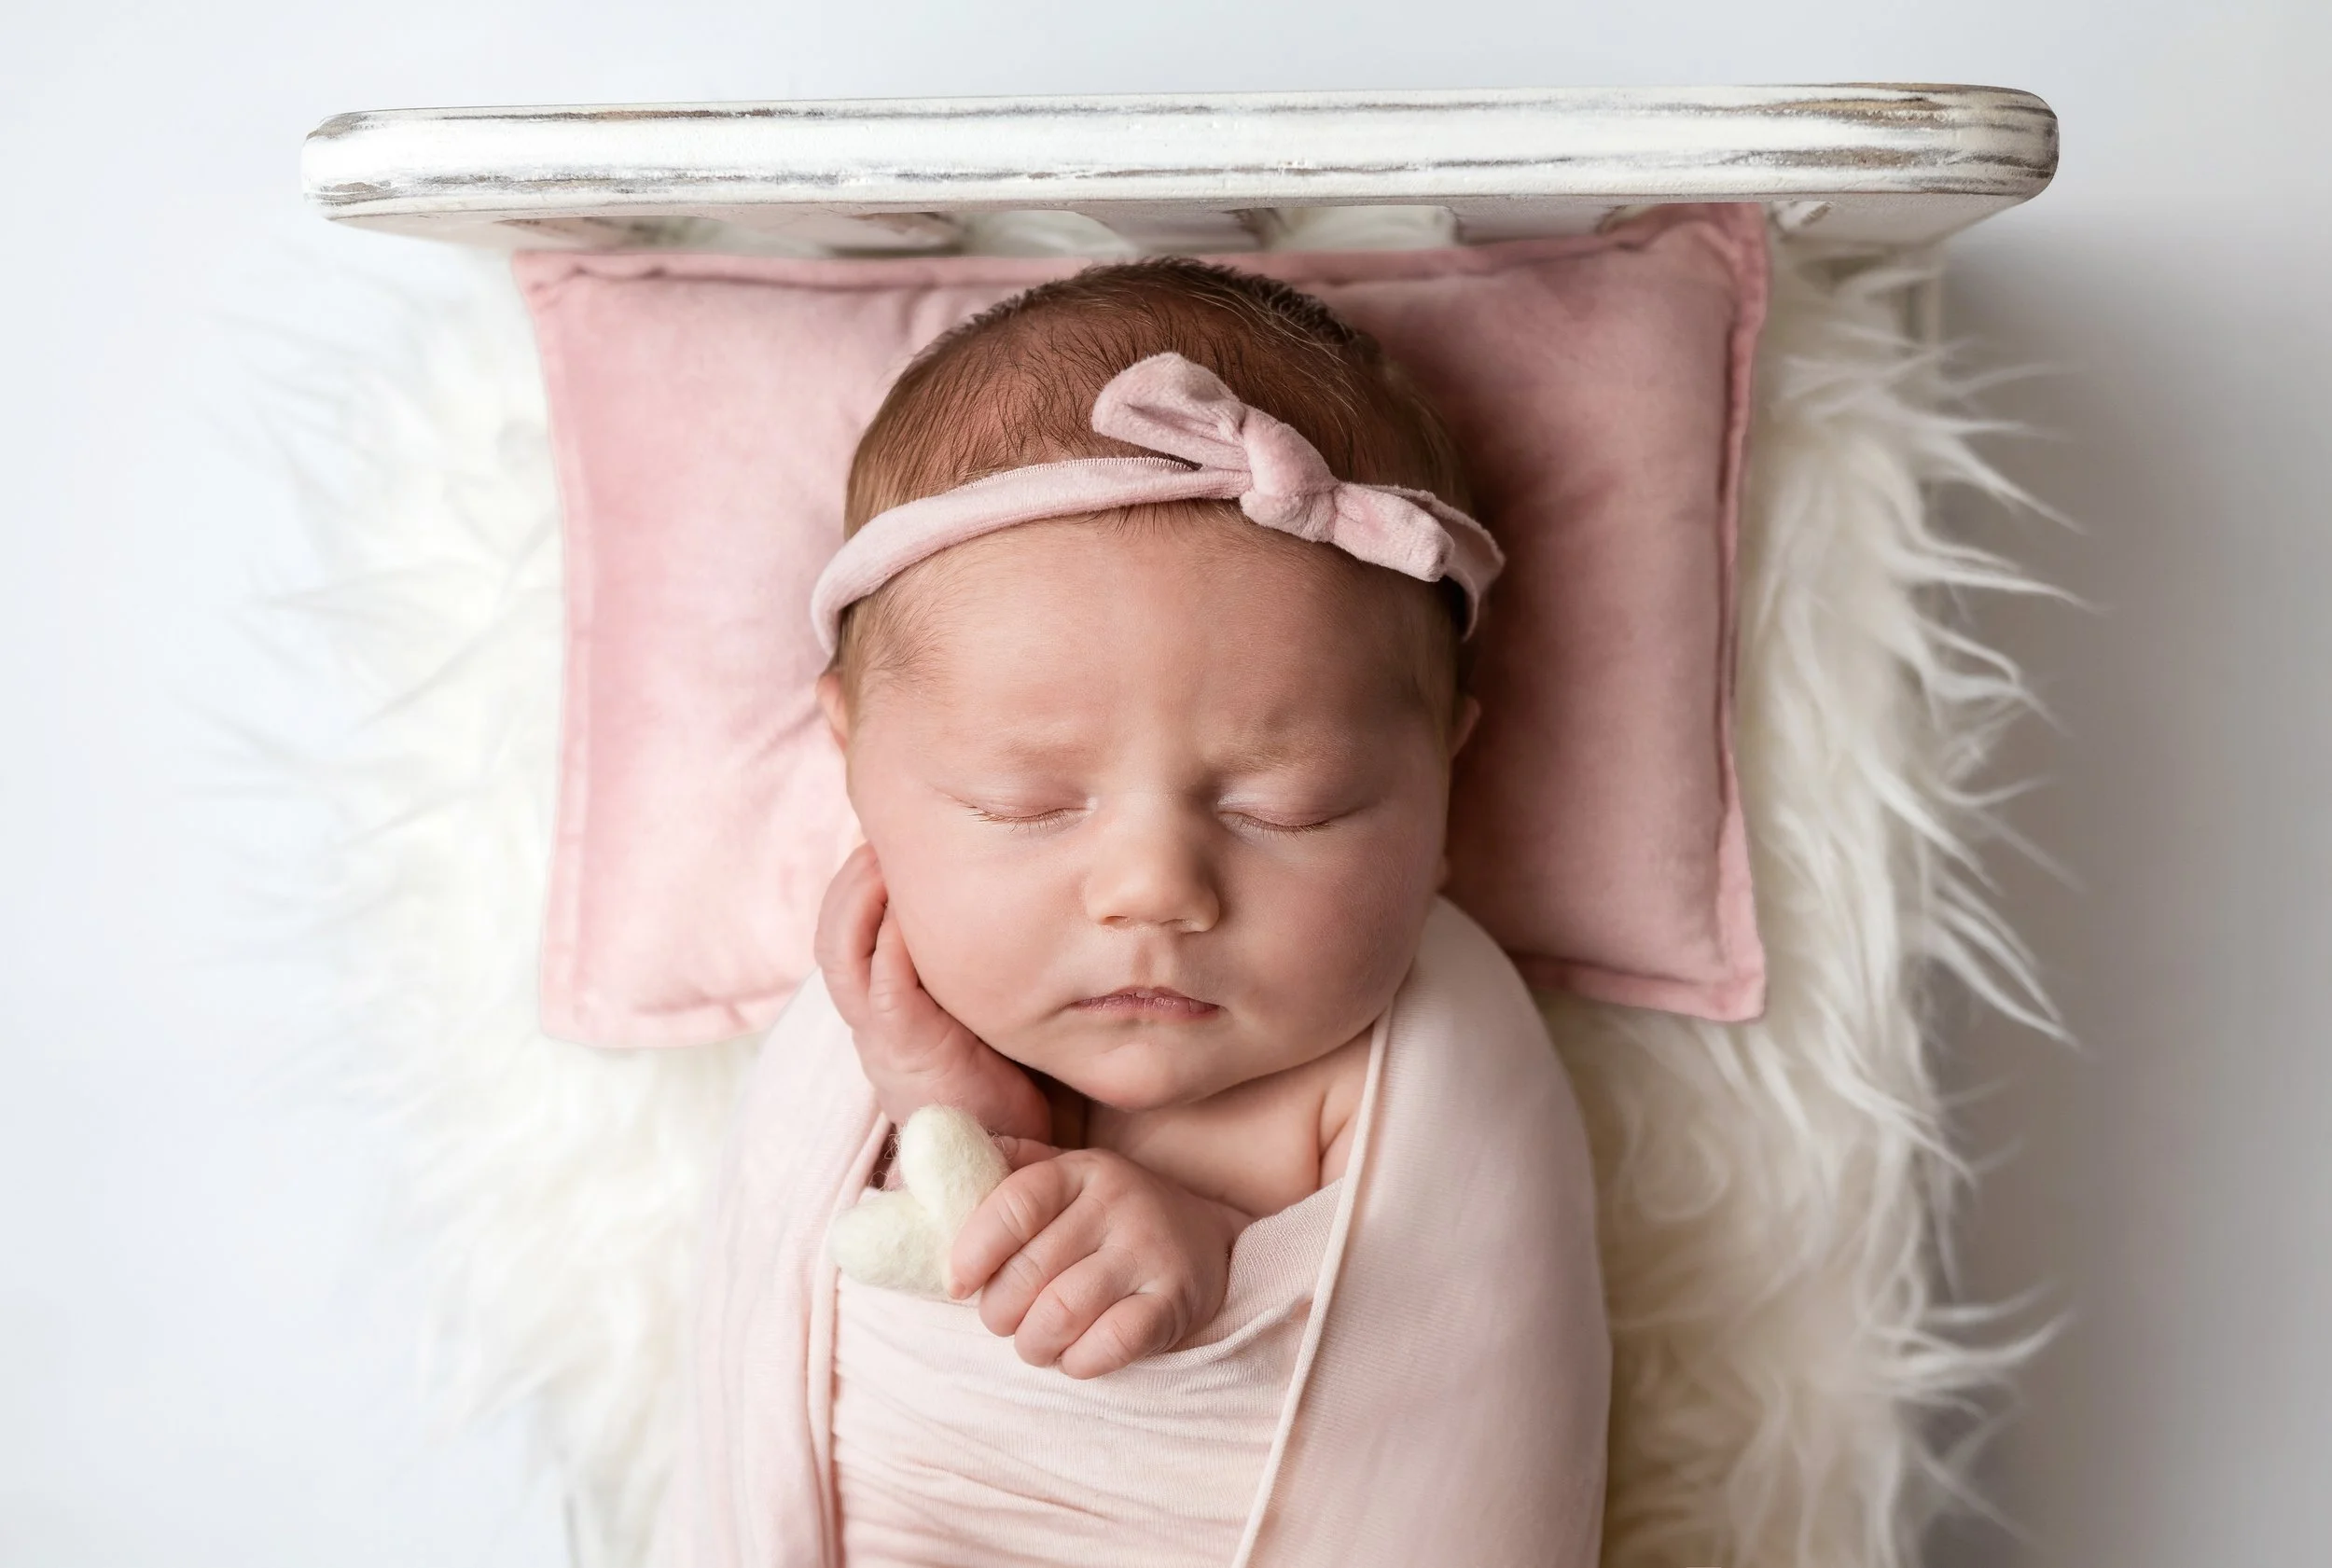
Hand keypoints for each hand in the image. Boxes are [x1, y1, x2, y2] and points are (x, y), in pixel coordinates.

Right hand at [814, 844, 1049, 1141]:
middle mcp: (874, 1022)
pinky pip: (880, 985)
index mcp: (889, 1013)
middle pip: (834, 935)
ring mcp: (882, 1039)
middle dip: (853, 880)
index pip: (853, 936)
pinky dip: (888, 941)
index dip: (862, 887)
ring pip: (842, 953)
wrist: (1014, 1168)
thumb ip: (984, 975)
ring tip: (882, 857)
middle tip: (881, 836)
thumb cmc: (1016, 1094)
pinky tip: (909, 911)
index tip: (890, 842)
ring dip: (860, 899)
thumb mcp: (991, 1020)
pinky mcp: (904, 1055)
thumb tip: (1024, 909)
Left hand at [949, 1143, 1247, 1378]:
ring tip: (1036, 1341)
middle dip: (1000, 1312)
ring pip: (1062, 1313)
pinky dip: (1078, 1361)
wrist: (1204, 1241)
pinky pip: (1109, 1345)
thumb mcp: (1060, 1177)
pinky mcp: (1174, 1300)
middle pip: (1030, 1271)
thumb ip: (996, 1171)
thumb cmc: (1103, 1218)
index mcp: (1079, 1169)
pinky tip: (1076, 1353)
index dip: (973, 1248)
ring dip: (1034, 1343)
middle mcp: (1118, 1202)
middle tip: (1004, 1319)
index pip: (1014, 1203)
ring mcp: (1150, 1251)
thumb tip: (910, 1177)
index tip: (957, 1282)